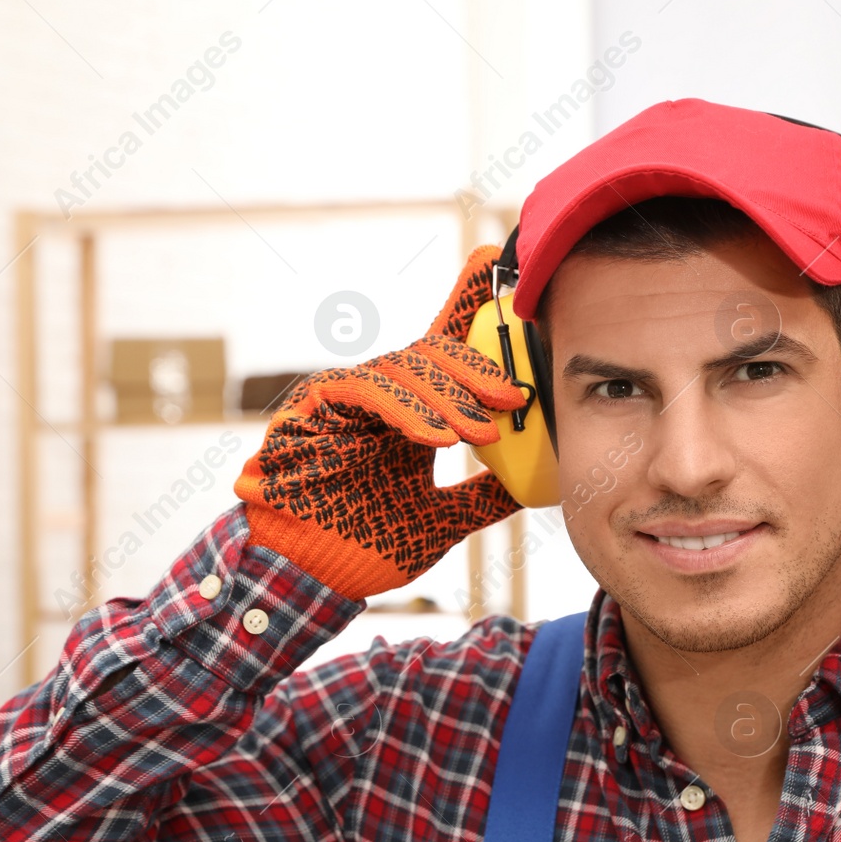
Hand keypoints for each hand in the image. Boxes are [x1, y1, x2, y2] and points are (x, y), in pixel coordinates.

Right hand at [234, 246, 527, 599]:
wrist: (310, 579)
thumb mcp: (440, 521)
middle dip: (476, 370)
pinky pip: (365, 389)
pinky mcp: (314, 408)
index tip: (491, 262)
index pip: (440, 351)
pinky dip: (405, 409)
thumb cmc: (362, 548)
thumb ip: (480, 498)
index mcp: (405, 414)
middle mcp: (376, 397)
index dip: (463, 301)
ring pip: (401, 365)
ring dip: (448, 398)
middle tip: (514, 399)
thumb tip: (530, 486)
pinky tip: (436, 438)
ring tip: (480, 434)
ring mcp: (344, 398)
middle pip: (429, 351)